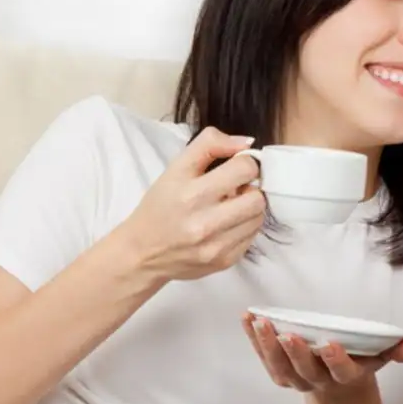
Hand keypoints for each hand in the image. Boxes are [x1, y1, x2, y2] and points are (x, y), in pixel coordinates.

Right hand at [114, 127, 266, 282]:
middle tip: (235, 190)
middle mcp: (205, 223)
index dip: (244, 163)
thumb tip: (247, 142)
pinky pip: (253, 236)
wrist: (143, 253)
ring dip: (250, 208)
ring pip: (259, 217)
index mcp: (192, 194)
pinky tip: (226, 224)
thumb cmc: (161, 206)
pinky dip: (244, 227)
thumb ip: (210, 144)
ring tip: (230, 207)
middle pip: (257, 197)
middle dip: (250, 189)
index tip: (235, 168)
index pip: (245, 169)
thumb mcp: (176, 168)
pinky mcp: (225, 261)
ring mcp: (216, 246)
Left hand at [242, 313, 402, 402]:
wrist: (339, 389)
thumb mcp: (381, 356)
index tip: (330, 343)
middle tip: (286, 333)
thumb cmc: (361, 361)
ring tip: (259, 322)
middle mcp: (319, 381)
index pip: (341, 371)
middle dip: (295, 353)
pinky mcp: (280, 373)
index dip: (336, 359)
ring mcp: (297, 380)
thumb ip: (396, 350)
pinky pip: (264, 359)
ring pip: (280, 368)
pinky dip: (254, 341)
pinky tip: (246, 318)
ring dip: (267, 347)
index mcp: (346, 376)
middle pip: (305, 371)